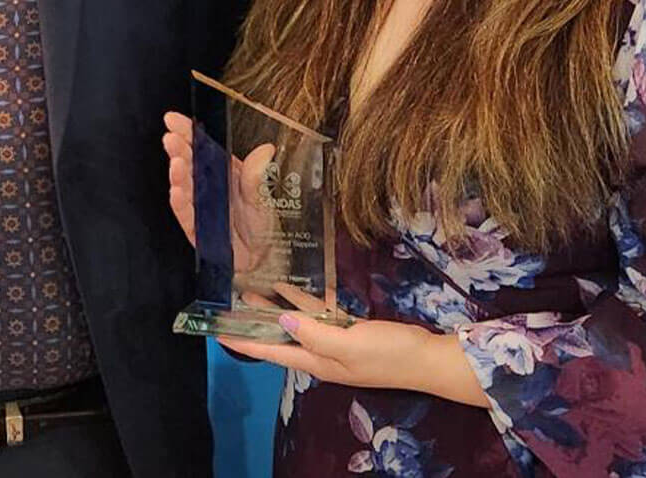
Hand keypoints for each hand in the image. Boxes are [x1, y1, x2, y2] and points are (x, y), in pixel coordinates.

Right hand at [162, 111, 274, 274]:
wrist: (262, 258)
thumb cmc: (260, 224)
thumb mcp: (262, 196)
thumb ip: (257, 174)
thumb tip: (265, 150)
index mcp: (222, 171)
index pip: (201, 146)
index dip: (186, 132)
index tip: (173, 119)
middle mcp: (207, 185)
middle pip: (189, 163)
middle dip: (178, 149)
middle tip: (172, 139)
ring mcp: (199, 206)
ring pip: (183, 186)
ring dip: (178, 175)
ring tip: (176, 163)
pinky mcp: (196, 228)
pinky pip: (185, 214)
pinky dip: (180, 203)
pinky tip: (177, 191)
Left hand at [220, 284, 485, 405]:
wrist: (428, 359)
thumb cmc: (387, 353)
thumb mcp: (347, 344)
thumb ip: (313, 332)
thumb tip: (280, 320)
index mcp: (315, 361)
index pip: (270, 352)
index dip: (243, 342)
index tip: (217, 332)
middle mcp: (320, 353)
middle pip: (280, 336)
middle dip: (256, 320)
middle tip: (232, 298)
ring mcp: (335, 343)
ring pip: (298, 322)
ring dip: (278, 305)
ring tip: (257, 285)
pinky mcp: (351, 331)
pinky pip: (322, 314)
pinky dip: (307, 300)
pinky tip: (296, 284)